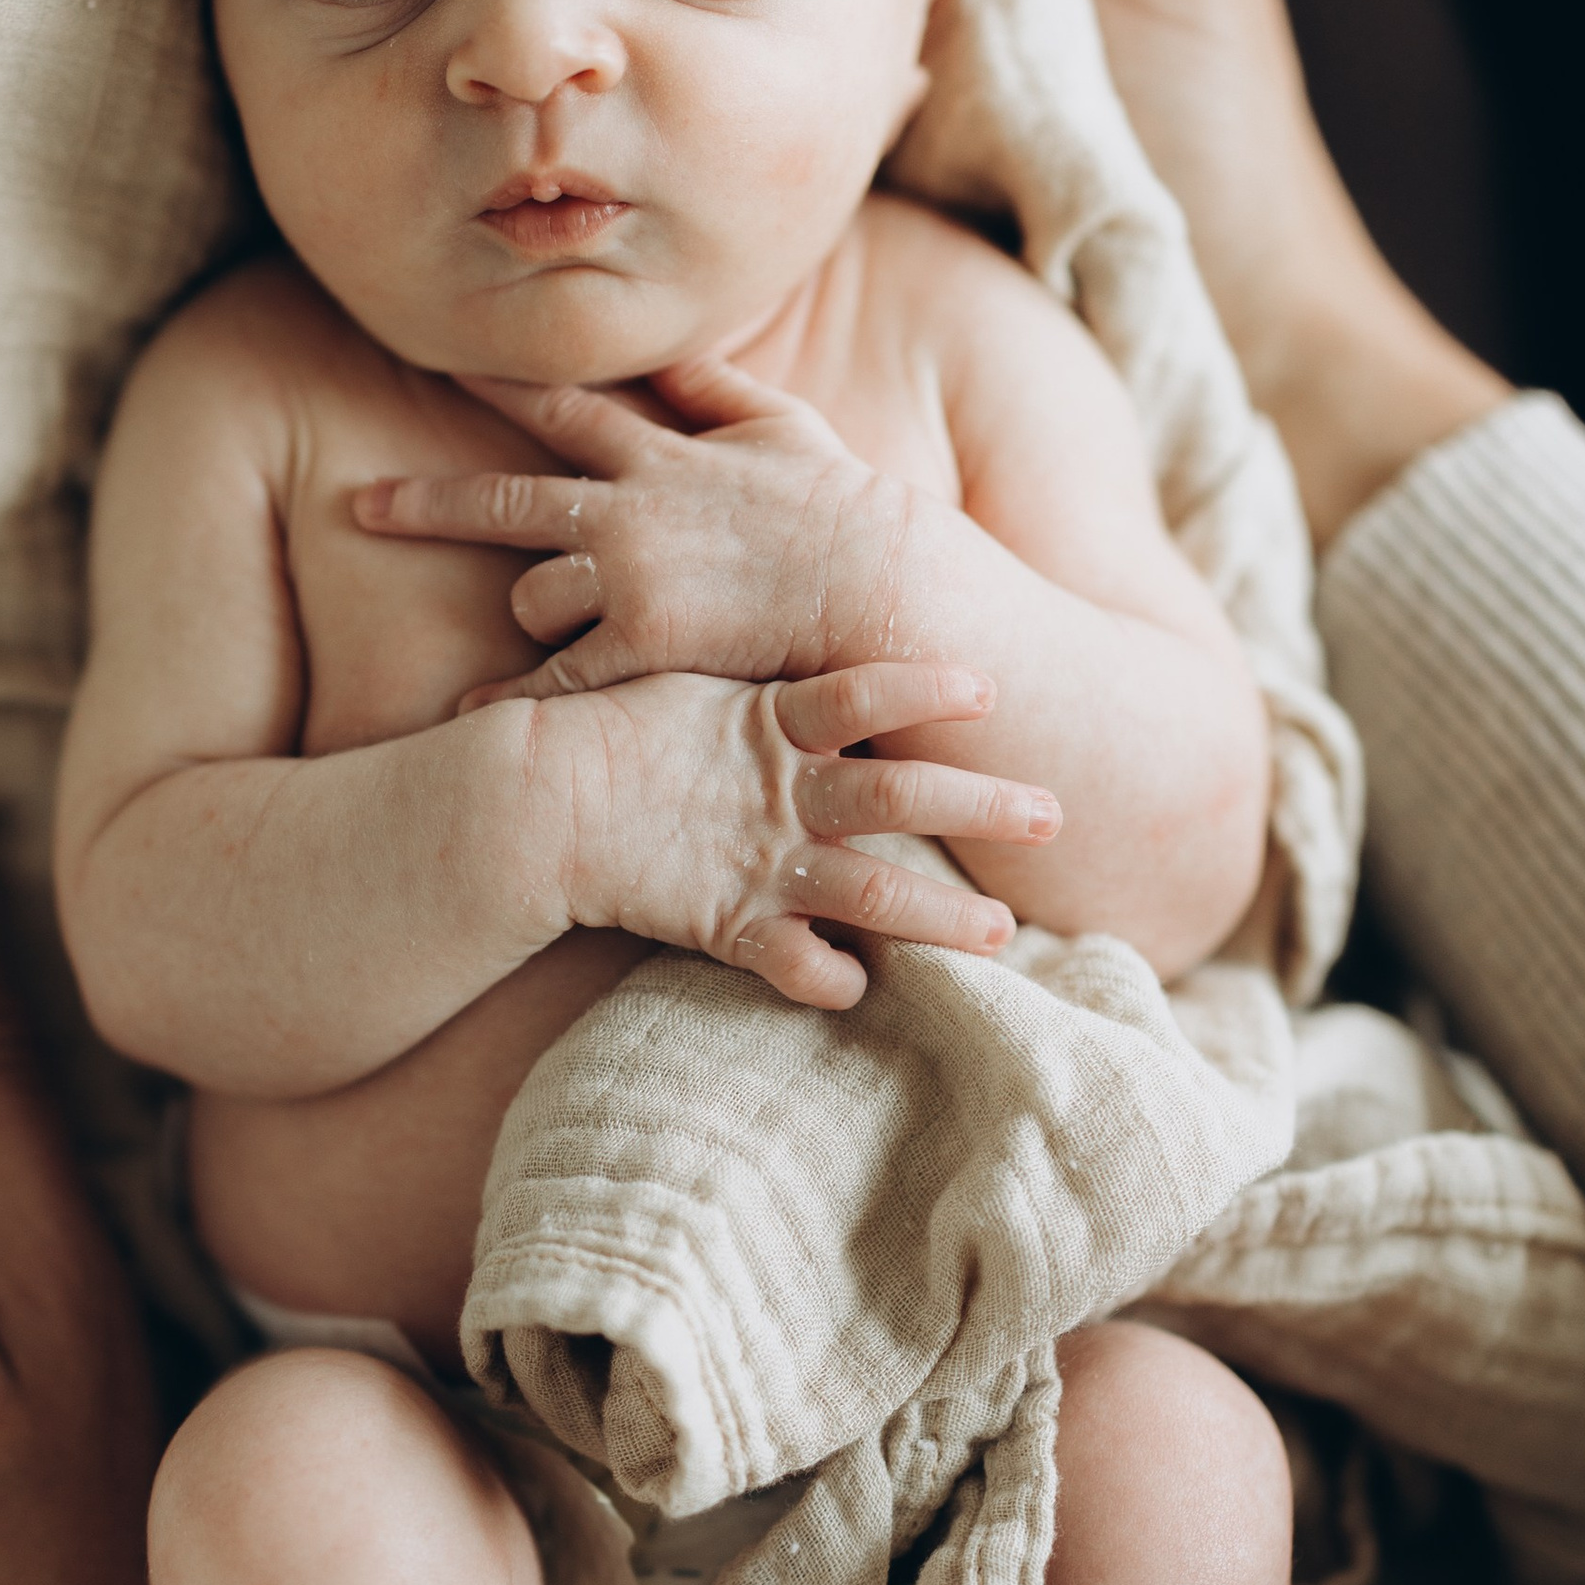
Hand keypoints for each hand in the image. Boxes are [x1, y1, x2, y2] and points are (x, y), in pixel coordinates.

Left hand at [362, 354, 1034, 748]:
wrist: (884, 588)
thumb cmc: (845, 512)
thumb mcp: (786, 428)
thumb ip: (716, 387)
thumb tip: (675, 346)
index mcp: (656, 454)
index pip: (554, 405)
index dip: (488, 382)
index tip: (433, 359)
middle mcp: (627, 511)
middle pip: (499, 503)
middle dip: (425, 502)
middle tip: (363, 505)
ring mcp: (630, 581)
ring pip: (531, 596)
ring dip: (535, 612)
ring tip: (540, 634)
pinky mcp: (642, 648)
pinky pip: (555, 678)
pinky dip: (513, 697)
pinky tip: (471, 714)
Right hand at [550, 661, 1035, 1007]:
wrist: (531, 800)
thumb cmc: (612, 725)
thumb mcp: (686, 664)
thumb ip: (756, 649)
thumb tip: (809, 593)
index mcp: (769, 720)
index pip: (862, 692)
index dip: (925, 689)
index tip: (989, 685)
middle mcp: (779, 792)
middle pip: (898, 798)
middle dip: (980, 806)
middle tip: (1053, 815)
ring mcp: (757, 861)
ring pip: (870, 895)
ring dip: (941, 919)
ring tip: (1006, 937)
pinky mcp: (726, 922)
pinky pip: (794, 965)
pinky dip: (832, 981)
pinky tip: (865, 991)